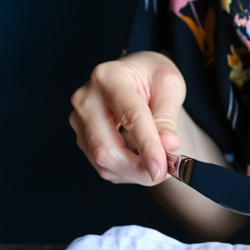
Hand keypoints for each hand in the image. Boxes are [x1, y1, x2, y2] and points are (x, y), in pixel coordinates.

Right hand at [69, 51, 185, 185]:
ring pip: (104, 162)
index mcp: (110, 78)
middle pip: (107, 148)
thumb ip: (168, 117)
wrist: (135, 75)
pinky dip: (127, 171)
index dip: (147, 147)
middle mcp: (87, 99)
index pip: (131, 118)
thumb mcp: (170, 86)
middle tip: (165, 173)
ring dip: (135, 172)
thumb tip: (168, 145)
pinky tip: (141, 160)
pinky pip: (104, 167)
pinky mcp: (82, 138)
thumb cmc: (153, 78)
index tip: (161, 169)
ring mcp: (80, 120)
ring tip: (158, 162)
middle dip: (138, 169)